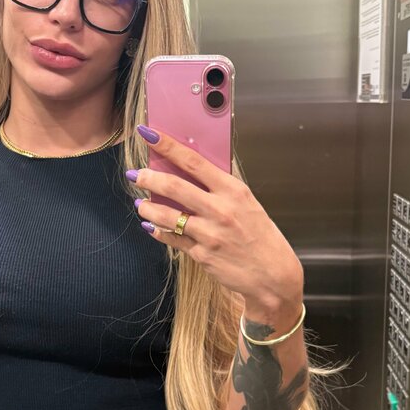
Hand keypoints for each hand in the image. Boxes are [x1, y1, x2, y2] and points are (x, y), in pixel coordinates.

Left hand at [132, 125, 302, 309]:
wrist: (273, 275)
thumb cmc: (260, 236)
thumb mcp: (247, 204)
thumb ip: (220, 189)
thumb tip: (188, 173)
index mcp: (233, 190)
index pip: (194, 161)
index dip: (168, 146)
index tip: (149, 134)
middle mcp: (220, 210)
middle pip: (174, 186)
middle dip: (148, 178)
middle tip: (136, 174)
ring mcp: (209, 234)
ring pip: (166, 215)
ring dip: (147, 207)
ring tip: (140, 204)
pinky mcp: (201, 255)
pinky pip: (172, 239)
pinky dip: (158, 231)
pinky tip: (151, 226)